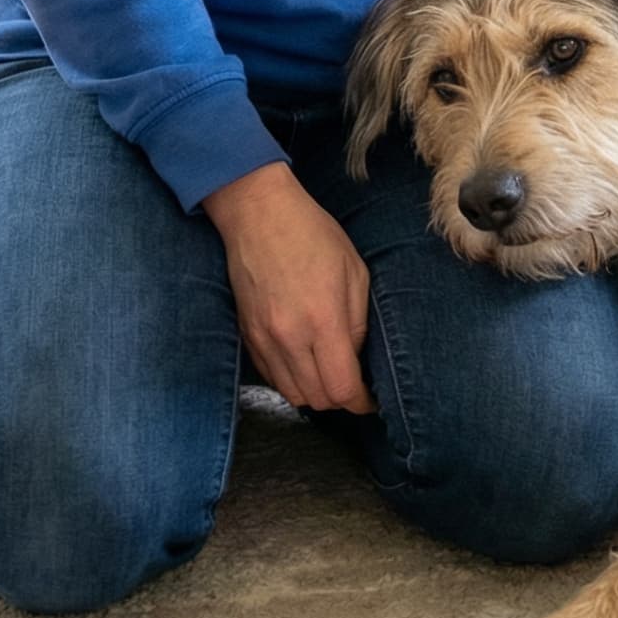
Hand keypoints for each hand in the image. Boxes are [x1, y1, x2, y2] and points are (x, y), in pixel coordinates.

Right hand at [203, 162, 376, 414]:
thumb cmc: (313, 234)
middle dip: (341, 398)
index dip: (361, 401)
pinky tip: (304, 361)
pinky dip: (291, 380)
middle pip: (317, 399)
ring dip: (315, 392)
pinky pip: (271, 378)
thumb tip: (355, 359)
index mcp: (322, 320)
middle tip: (353, 383)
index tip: (370, 399)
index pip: (342, 388)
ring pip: (292, 394)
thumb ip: (357, 322)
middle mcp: (289, 337)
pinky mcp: (247, 336)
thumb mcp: (354, 271)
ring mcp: (264, 339)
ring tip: (329, 374)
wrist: (259, 215)